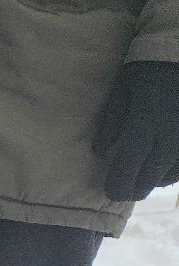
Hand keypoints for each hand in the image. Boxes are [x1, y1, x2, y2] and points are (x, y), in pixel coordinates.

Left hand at [94, 61, 178, 202]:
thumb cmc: (150, 67)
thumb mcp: (122, 89)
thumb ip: (111, 122)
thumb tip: (100, 152)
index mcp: (145, 125)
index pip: (127, 170)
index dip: (116, 187)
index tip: (110, 191)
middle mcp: (170, 137)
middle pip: (149, 180)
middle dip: (133, 189)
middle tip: (123, 188)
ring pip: (170, 176)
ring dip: (153, 180)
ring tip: (142, 177)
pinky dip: (172, 172)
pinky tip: (163, 169)